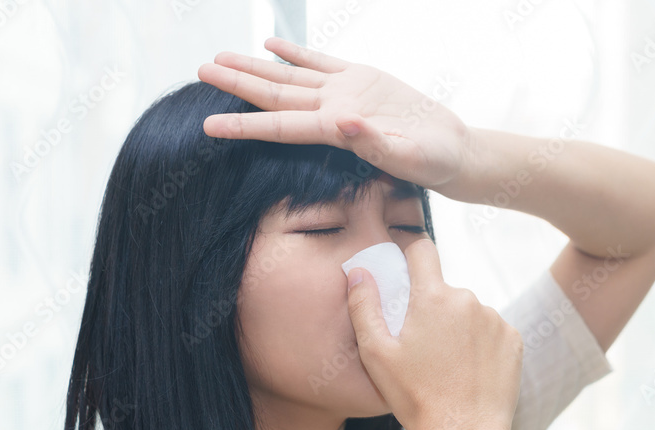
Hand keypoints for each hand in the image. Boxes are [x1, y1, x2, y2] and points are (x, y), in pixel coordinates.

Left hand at [197, 37, 471, 190]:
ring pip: (290, 76)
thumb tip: (344, 124)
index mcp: (337, 130)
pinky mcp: (362, 78)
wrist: (453, 151)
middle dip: (237, 84)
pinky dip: (294, 52)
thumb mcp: (410, 155)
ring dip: (255, 67)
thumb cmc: (434, 161)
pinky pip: (320, 61)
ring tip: (220, 58)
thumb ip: (377, 142)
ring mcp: (345, 93)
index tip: (208, 126)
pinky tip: (271, 44)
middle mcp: (332, 111)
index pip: (280, 126)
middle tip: (201, 72)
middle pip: (275, 95)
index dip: (243, 126)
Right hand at [344, 239, 522, 429]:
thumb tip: (359, 271)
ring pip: (469, 313)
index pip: (422, 250)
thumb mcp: (375, 354)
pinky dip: (481, 345)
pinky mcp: (513, 340)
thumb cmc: (415, 398)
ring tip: (448, 367)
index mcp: (433, 297)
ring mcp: (495, 319)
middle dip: (433, 309)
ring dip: (459, 329)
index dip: (410, 251)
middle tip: (423, 348)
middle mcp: (468, 299)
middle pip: (444, 291)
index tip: (406, 264)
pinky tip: (470, 373)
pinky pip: (492, 332)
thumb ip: (363, 306)